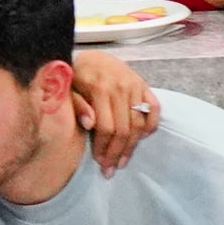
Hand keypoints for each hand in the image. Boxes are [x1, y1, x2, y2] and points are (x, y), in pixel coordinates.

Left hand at [71, 51, 158, 176]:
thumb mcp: (68, 89)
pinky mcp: (144, 84)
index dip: (103, 148)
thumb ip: (77, 106)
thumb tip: (90, 125)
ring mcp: (135, 85)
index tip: (99, 163)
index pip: (106, 128)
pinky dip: (151, 125)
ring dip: (132, 146)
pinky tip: (141, 138)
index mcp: (100, 89)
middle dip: (117, 153)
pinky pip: (155, 108)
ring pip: (139, 123)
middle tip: (111, 169)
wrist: (90, 56)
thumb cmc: (75, 77)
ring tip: (123, 161)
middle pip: (124, 129)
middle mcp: (120, 87)